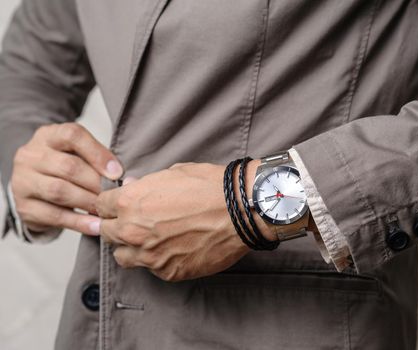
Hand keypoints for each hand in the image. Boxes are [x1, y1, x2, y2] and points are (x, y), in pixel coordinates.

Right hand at [11, 123, 122, 235]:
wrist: (34, 187)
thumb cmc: (65, 167)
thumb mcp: (78, 154)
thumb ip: (97, 159)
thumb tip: (120, 176)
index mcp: (48, 135)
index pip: (72, 136)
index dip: (97, 154)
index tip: (117, 172)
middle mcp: (30, 155)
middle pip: (68, 166)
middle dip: (96, 183)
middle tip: (114, 195)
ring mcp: (23, 181)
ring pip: (59, 191)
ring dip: (88, 202)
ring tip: (106, 209)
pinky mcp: (24, 206)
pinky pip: (54, 216)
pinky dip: (79, 222)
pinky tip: (96, 225)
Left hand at [95, 160, 275, 281]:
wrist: (241, 210)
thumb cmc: (210, 186)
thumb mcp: (173, 173)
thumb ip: (145, 185)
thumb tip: (131, 187)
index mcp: (130, 202)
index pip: (100, 206)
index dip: (109, 203)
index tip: (116, 205)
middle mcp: (133, 231)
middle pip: (107, 233)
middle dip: (116, 225)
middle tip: (132, 222)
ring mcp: (150, 255)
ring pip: (122, 256)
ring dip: (129, 247)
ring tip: (147, 240)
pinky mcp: (168, 272)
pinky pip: (152, 268)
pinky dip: (157, 260)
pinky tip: (172, 248)